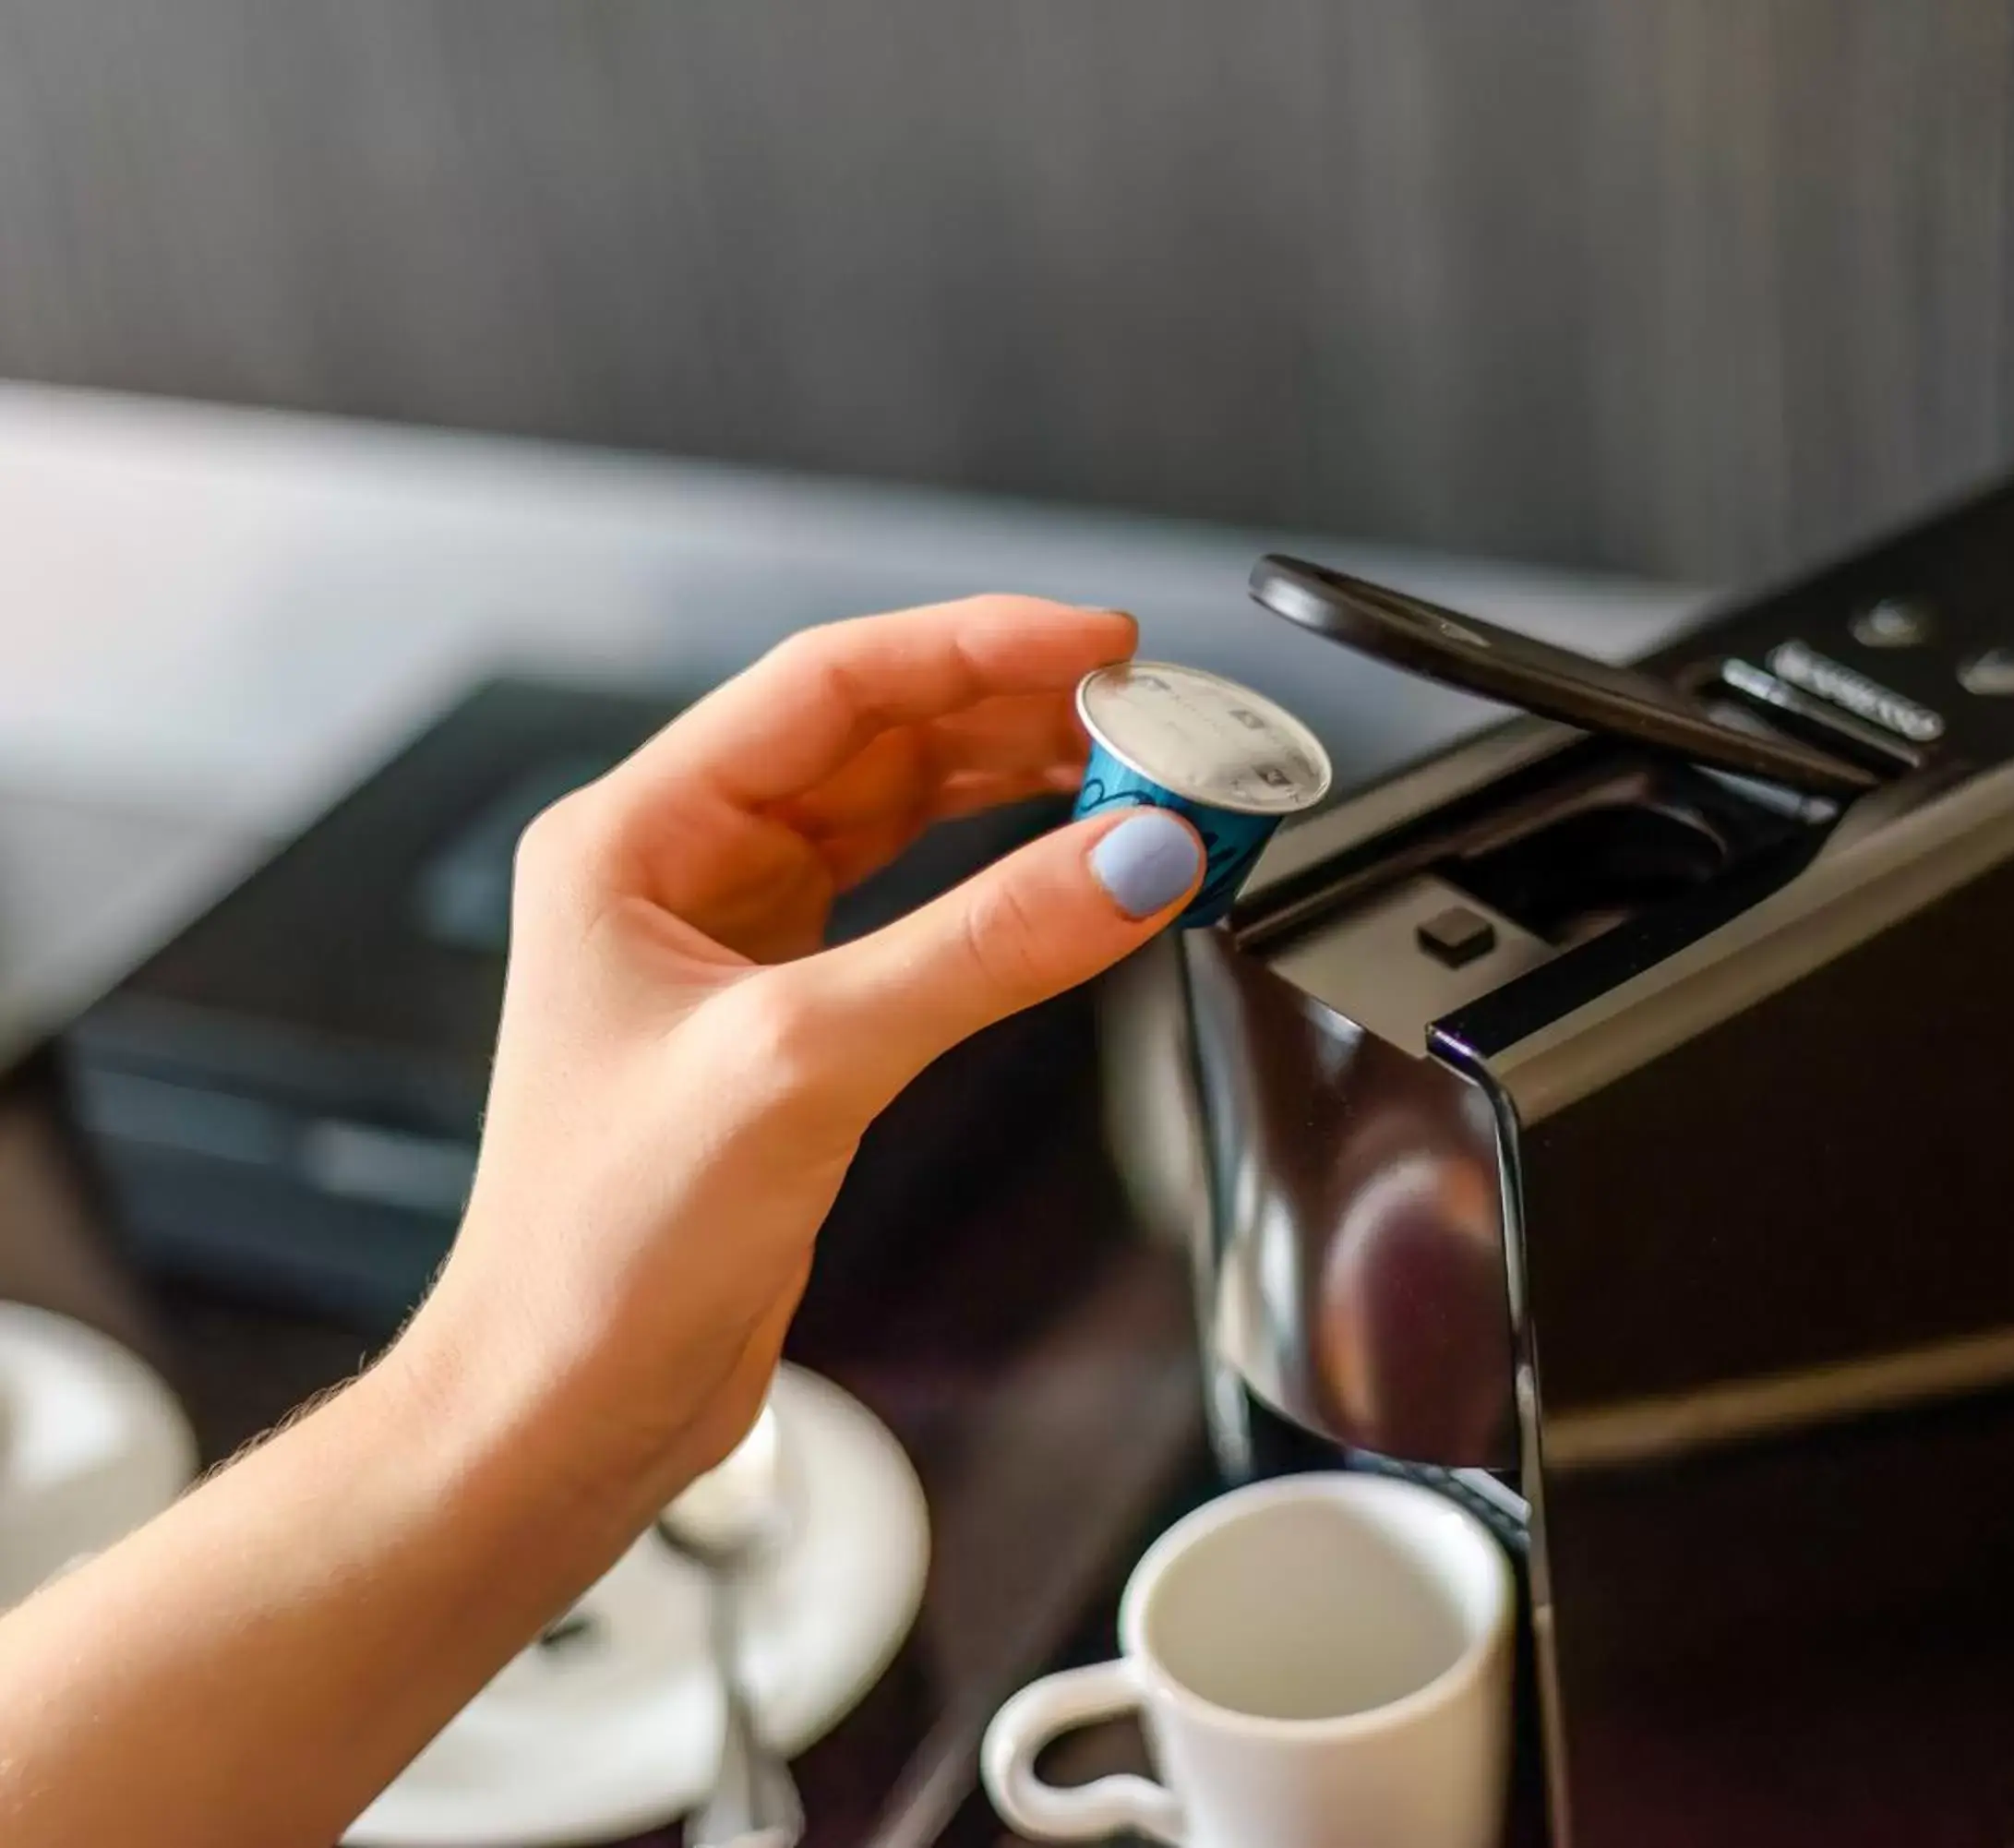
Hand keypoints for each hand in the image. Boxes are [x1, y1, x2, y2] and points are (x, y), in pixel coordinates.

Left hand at [403, 595, 1204, 1513]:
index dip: (975, 646)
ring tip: (1135, 774)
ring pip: (903, 813)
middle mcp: (680, 871)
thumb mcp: (803, 1063)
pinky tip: (1071, 868)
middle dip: (1018, 714)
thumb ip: (979, 950)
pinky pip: (915, 902)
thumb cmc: (602, 1248)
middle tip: (1148, 718)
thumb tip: (1131, 857)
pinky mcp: (791, 1018)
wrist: (568, 1404)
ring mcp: (736, 943)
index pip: (828, 684)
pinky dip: (1002, 879)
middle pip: (877, 736)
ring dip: (1019, 787)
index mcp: (634, 837)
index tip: (1100, 645)